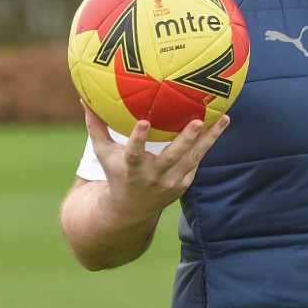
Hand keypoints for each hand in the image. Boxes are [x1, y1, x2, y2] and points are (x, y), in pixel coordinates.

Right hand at [84, 101, 229, 221]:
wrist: (132, 210)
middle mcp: (153, 176)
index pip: (134, 153)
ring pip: (194, 158)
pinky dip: (208, 143)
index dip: (139, 139)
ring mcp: (172, 181)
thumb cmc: (116, 172)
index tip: (144, 122)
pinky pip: (198, 160)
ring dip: (210, 138)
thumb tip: (84, 98)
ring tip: (224, 118)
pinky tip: (220, 123)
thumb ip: (96, 127)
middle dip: (185, 139)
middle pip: (172, 157)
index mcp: (132, 168)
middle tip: (198, 120)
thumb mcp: (103, 153)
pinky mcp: (185, 183)